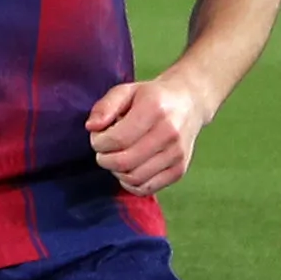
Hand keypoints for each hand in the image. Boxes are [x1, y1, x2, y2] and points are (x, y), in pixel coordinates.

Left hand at [84, 70, 216, 195]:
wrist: (189, 103)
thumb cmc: (151, 97)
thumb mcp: (126, 91)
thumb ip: (105, 106)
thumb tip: (91, 127)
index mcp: (154, 109)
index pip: (118, 139)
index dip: (99, 143)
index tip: (98, 137)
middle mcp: (169, 132)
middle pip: (124, 162)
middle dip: (105, 159)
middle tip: (103, 151)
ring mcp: (177, 154)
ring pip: (134, 178)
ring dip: (117, 172)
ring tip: (117, 158)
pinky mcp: (179, 170)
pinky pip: (147, 188)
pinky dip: (131, 184)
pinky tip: (128, 169)